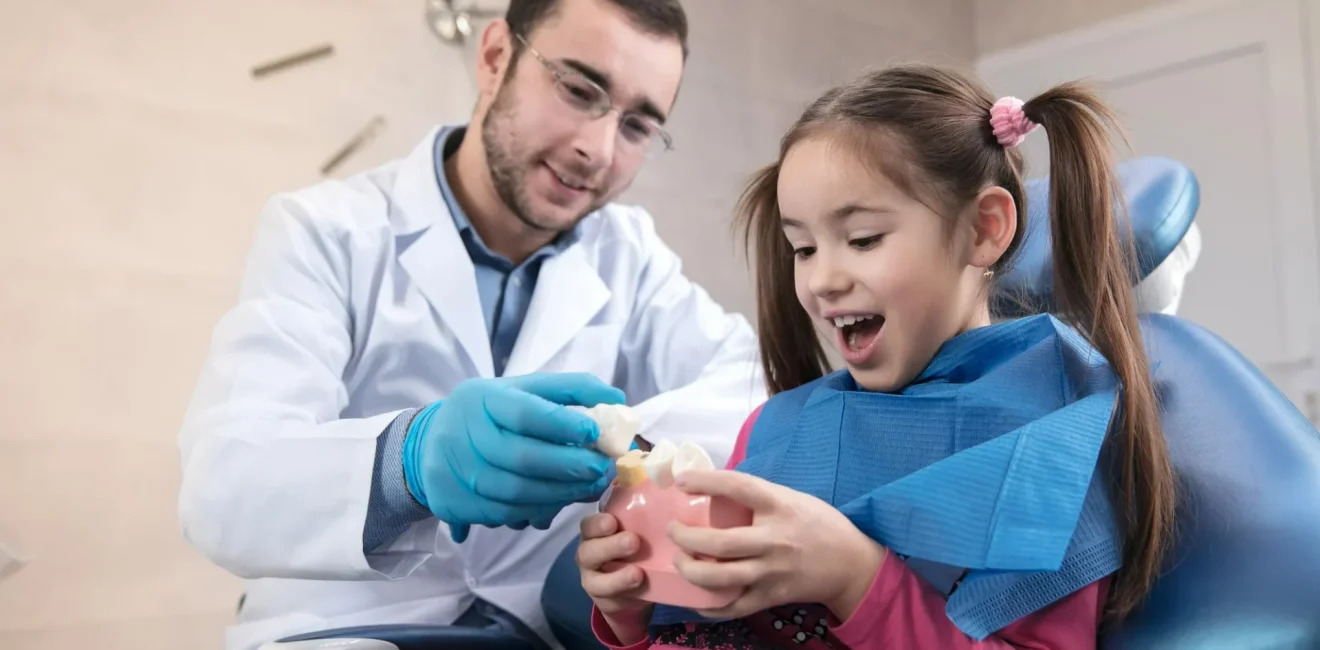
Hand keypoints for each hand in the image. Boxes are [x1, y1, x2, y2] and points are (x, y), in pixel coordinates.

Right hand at [402, 373, 625, 542]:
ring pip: (515, 492)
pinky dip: (537, 511)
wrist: (429, 443)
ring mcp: (456, 471)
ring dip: (560, 494)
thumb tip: (617, 400)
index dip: (563, 424)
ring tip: (589, 487)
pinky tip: (559, 503)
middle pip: (521, 457)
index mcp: (483, 398)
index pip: (525, 412)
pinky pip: (504, 513)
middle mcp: (464, 433)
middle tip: (601, 469)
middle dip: (569, 467)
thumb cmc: (491, 412)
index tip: (595, 431)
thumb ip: (570, 390)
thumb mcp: (522, 389)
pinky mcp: (454, 502)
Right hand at [577, 513, 652, 644]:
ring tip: (637, 573)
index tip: (613, 522)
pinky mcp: (602, 598)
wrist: (635, 584)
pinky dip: (622, 592)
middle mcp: (588, 554)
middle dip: (610, 546)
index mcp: (595, 533)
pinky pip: (608, 597)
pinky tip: (637, 586)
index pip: (588, 525)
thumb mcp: (637, 530)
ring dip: (617, 576)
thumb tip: (663, 490)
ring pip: (596, 579)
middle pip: (589, 550)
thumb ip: (641, 517)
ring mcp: (592, 578)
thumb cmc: (635, 547)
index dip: (598, 523)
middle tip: (633, 542)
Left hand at [667, 470, 885, 620]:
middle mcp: (774, 539)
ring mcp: (772, 571)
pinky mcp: (772, 596)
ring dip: (690, 570)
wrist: (851, 563)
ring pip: (720, 577)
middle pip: (719, 542)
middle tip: (673, 530)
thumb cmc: (818, 523)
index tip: (682, 481)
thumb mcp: (792, 498)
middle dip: (685, 537)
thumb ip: (758, 495)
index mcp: (779, 506)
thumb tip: (715, 487)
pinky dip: (710, 605)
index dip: (707, 481)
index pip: (738, 487)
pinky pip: (733, 606)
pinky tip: (696, 597)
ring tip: (680, 560)